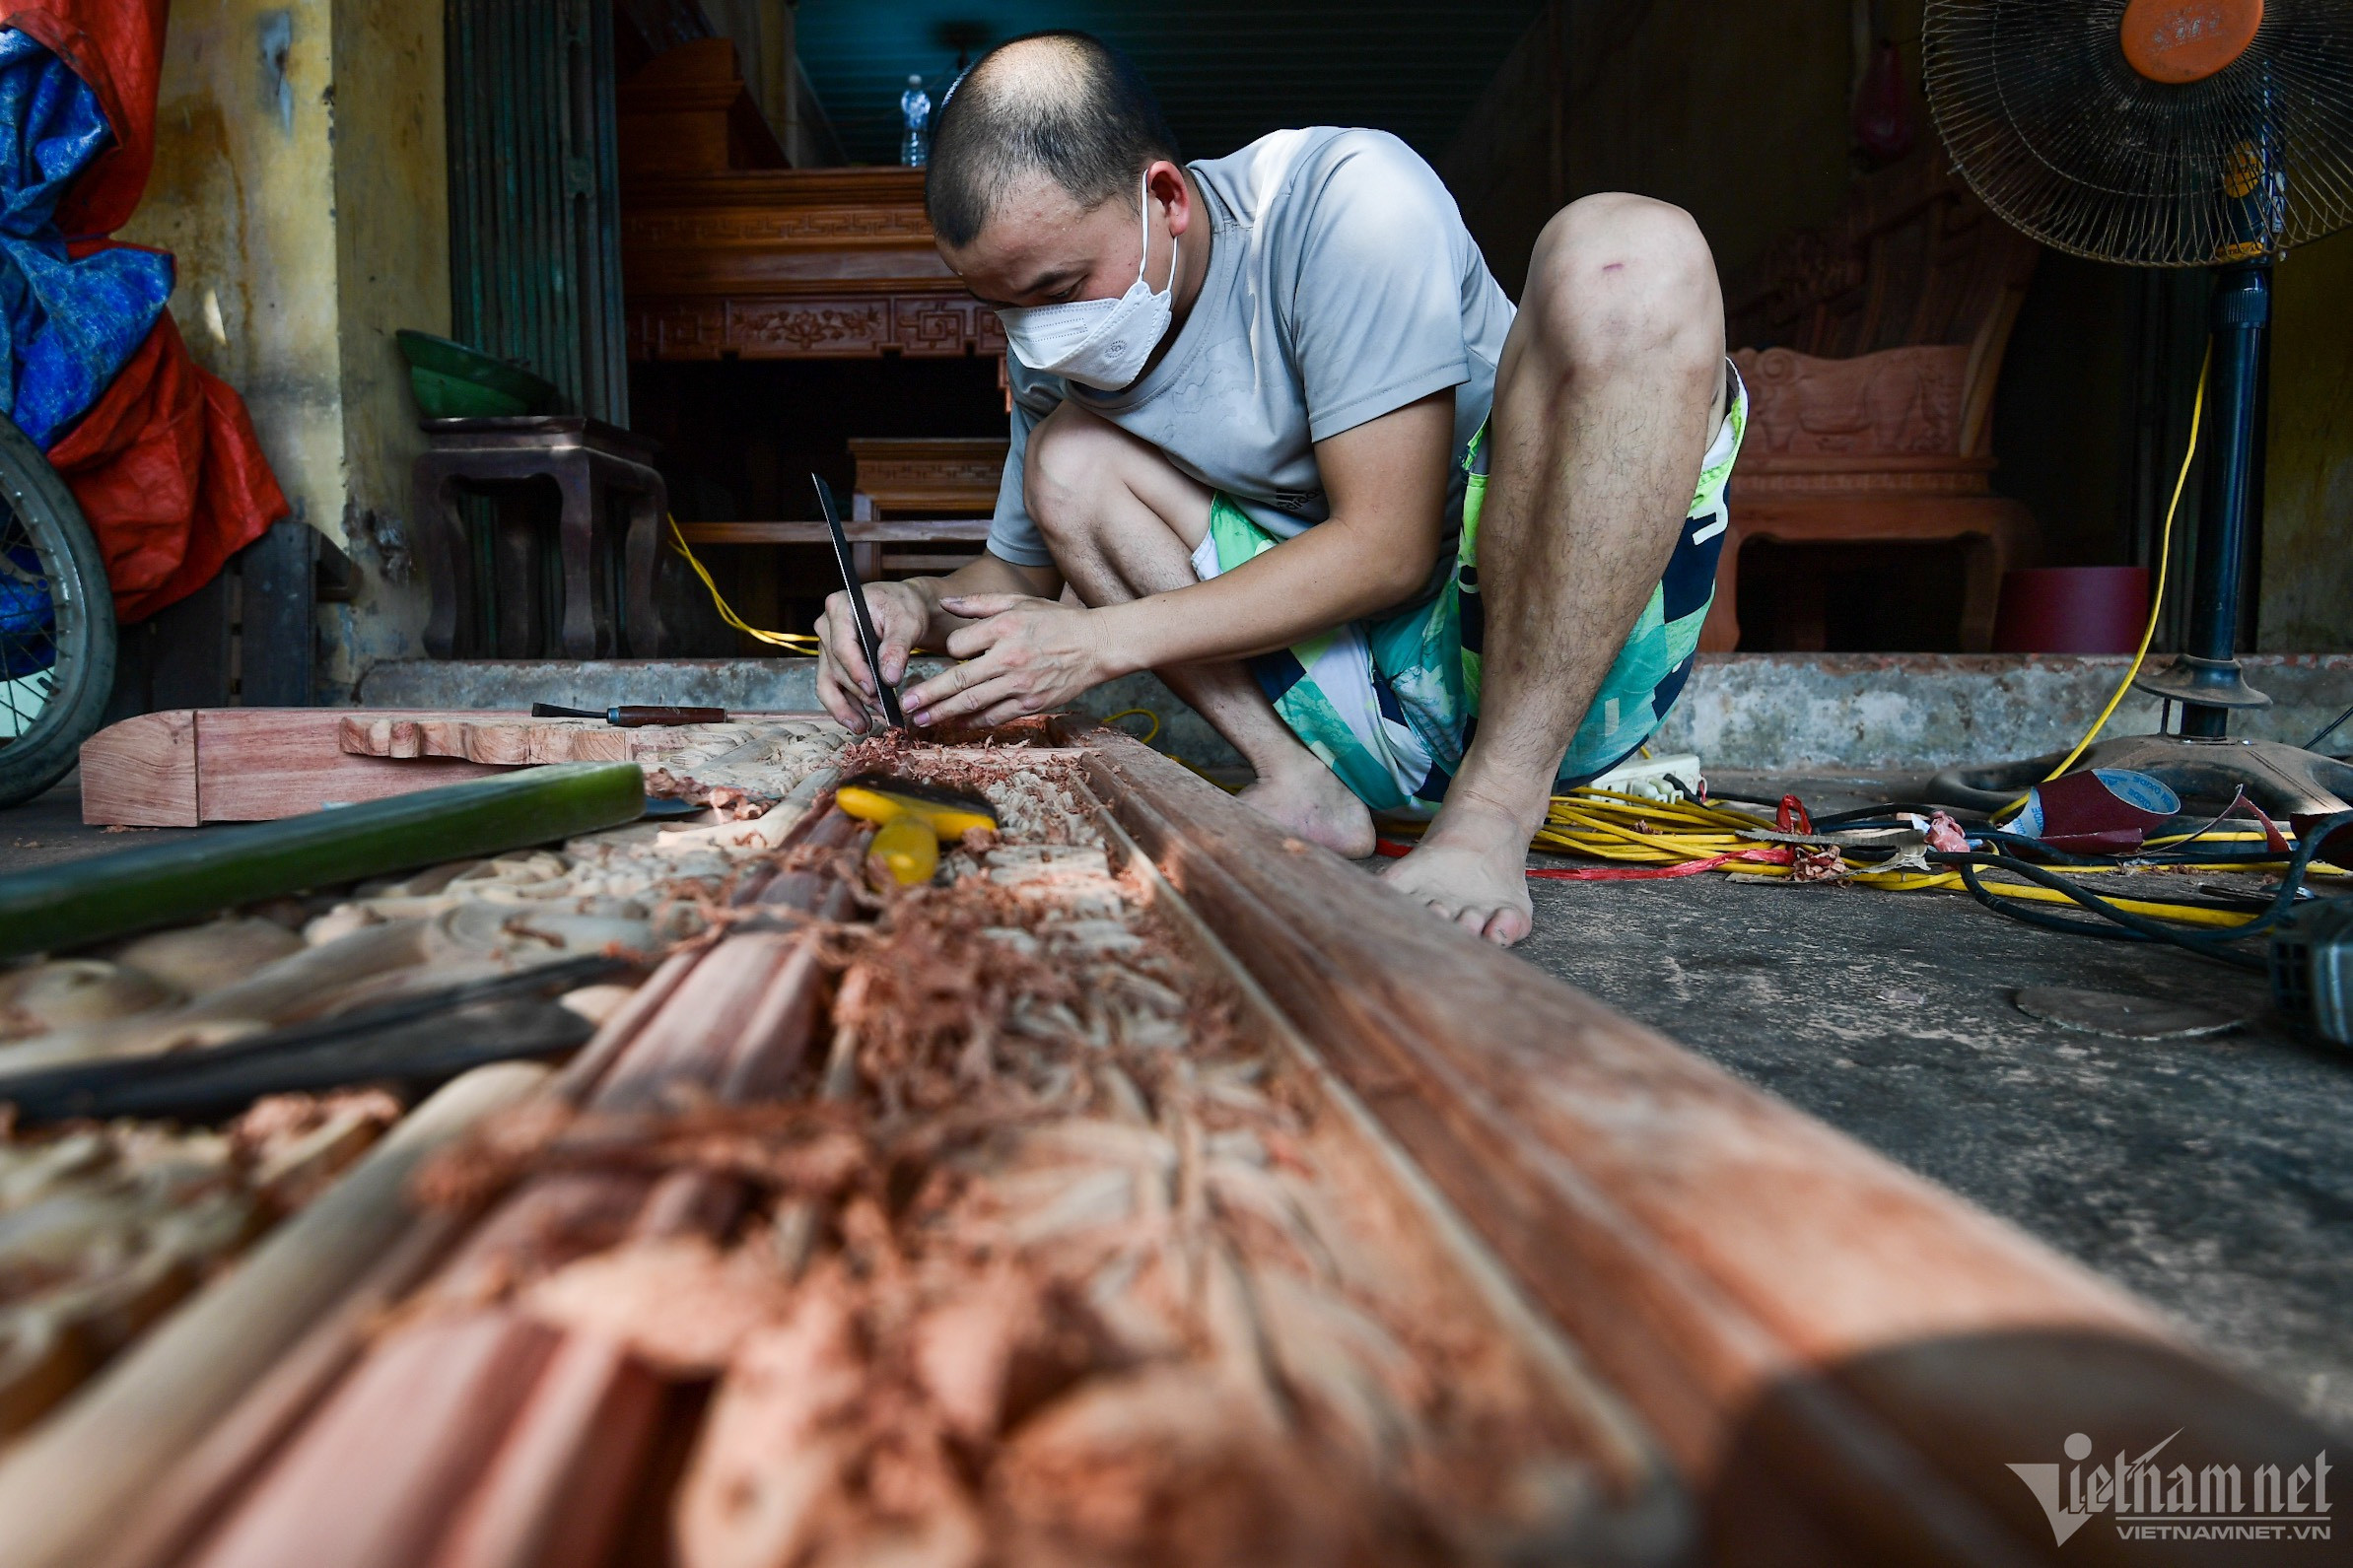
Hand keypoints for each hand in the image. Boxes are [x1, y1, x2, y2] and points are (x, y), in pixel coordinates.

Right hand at [814, 580, 929, 732]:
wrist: (902, 608)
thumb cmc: (903, 608)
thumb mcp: (906, 623)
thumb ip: (897, 648)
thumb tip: (889, 678)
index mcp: (840, 608)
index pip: (842, 646)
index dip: (856, 671)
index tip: (873, 689)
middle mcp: (826, 626)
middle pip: (837, 667)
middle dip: (859, 692)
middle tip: (882, 710)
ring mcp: (826, 645)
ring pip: (828, 682)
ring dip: (846, 707)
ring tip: (864, 726)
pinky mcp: (831, 661)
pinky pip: (832, 687)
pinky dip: (845, 706)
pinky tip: (859, 721)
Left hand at [901, 595, 1117, 727]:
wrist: (1096, 645)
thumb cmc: (1056, 621)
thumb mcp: (1018, 602)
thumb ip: (978, 604)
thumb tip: (944, 603)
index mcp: (1004, 628)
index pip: (958, 645)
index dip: (948, 651)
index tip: (945, 655)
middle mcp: (1009, 657)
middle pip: (958, 680)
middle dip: (927, 695)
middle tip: (905, 705)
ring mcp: (1021, 684)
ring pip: (973, 703)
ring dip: (943, 714)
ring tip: (921, 720)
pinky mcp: (1032, 704)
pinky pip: (996, 716)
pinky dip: (974, 722)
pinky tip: (956, 724)